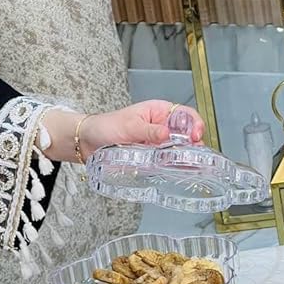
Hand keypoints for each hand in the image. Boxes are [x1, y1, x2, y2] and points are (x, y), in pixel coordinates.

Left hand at [80, 100, 204, 156]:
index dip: (194, 124)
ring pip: (180, 150)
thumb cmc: (106, 126)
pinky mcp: (152, 158)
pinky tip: (180, 171)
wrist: (88, 142)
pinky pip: (168, 163)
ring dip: (187, 158)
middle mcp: (161, 128)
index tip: (195, 135)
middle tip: (194, 153)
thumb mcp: (129, 125)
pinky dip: (175, 168)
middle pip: (187, 135)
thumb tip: (167, 134)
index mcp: (158, 112)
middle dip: (194, 144)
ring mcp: (158, 144)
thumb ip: (149, 131)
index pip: (185, 114)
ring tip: (192, 165)